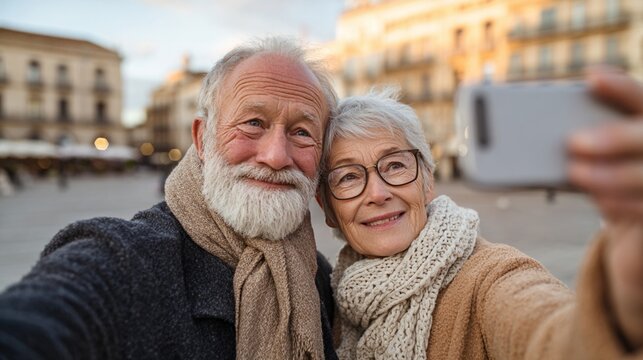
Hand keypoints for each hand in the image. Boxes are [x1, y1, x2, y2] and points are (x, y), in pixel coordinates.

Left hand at [568, 66, 642, 350]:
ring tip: (575, 171)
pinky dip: (620, 203)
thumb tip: (522, 132)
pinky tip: (600, 201)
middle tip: (573, 141)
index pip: (639, 98)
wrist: (636, 238)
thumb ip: (577, 145)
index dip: (619, 87)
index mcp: (640, 127)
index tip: (591, 77)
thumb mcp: (594, 163)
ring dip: (609, 173)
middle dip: (612, 136)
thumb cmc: (607, 185)